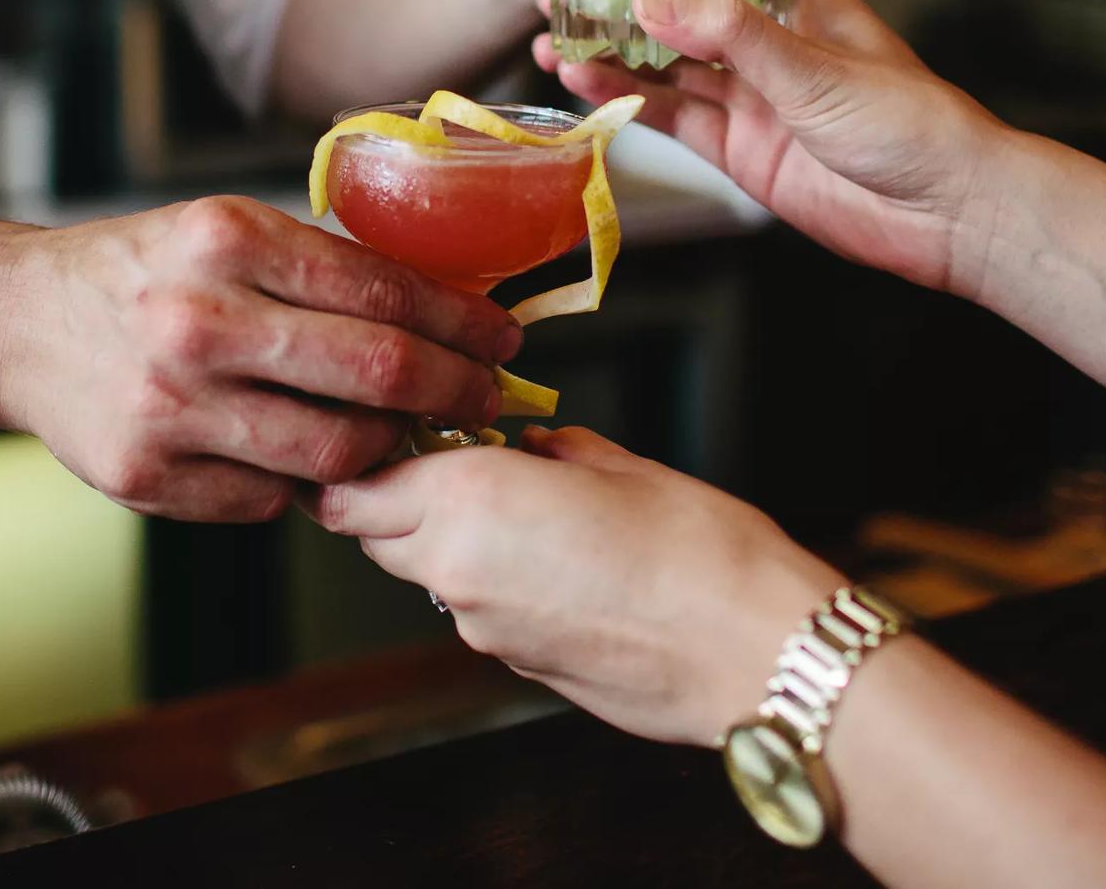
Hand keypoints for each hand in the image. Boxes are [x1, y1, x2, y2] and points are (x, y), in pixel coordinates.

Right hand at [0, 196, 520, 522]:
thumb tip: (441, 315)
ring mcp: (170, 407)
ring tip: (405, 431)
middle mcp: (199, 321)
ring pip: (336, 451)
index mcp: (227, 239)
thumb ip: (321, 270)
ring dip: (391, 447)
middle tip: (485, 396)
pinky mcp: (148, 476)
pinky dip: (307, 477)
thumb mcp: (227, 232)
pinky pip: (272, 495)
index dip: (461, 322)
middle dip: (455, 390)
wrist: (20, 322)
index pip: (383, 290)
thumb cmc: (144, 271)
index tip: (501, 337)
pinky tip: (308, 451)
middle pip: (376, 374)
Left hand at [307, 426, 837, 745]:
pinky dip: (491, 583)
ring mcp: (482, 631)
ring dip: (447, 540)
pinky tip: (557, 564)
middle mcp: (457, 571)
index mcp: (469, 501)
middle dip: (396, 499)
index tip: (392, 438)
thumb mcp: (619, 464)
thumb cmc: (697, 550)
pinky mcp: (517, 667)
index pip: (353, 490)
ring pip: (424, 575)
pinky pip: (475, 613)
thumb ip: (554, 451)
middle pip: (375, 535)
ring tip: (523, 512)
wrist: (752, 653)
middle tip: (454, 462)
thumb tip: (535, 448)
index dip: (362, 463)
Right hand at [540, 0, 1011, 292]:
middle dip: (620, 11)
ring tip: (555, 43)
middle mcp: (769, 46)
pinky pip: (675, 120)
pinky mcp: (739, 150)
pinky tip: (588, 87)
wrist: (947, 215)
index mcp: (799, 1)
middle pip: (680, 20)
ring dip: (613, 59)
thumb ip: (730, 34)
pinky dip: (631, 104)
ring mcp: (752, 100)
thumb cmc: (908, 121)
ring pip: (669, 72)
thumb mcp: (813, 66)